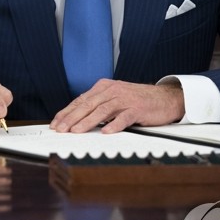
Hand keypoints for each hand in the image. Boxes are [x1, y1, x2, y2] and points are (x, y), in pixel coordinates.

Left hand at [50, 80, 184, 133]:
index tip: (55, 124)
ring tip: (76, 131)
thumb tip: (77, 119)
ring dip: (87, 122)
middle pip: (88, 105)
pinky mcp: (137, 108)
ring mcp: (125, 99)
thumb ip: (98, 105)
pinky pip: (124, 117)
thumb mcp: (114, 99)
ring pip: (102, 110)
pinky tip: (106, 132)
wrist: (165, 98)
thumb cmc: (137, 101)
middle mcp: (112, 90)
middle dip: (71, 118)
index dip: (66, 112)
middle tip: (60, 129)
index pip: (80, 100)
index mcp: (104, 87)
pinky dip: (114, 125)